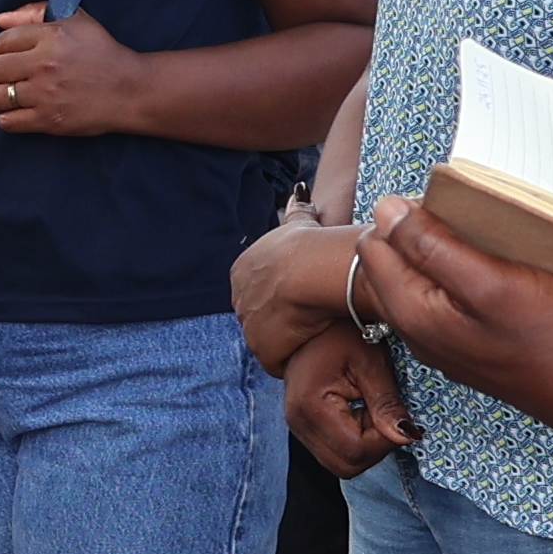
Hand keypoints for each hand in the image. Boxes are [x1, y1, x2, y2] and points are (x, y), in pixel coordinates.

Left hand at [0, 5, 149, 137]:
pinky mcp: (49, 120)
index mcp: (50, 36)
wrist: (129, 90)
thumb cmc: (102, 53)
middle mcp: (44, 64)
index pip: (0, 42)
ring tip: (4, 95)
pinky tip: (16, 111)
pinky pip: (8, 121)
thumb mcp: (76, 19)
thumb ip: (35, 12)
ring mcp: (45, 94)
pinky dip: (6, 117)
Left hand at [232, 215, 364, 373]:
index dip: (283, 294)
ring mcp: (248, 326)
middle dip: (282, 318)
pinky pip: (279, 360)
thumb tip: (299, 193)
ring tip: (314, 330)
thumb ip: (297, 210)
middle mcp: (238, 297)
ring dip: (290, 339)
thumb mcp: (300, 221)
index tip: (303, 294)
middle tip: (310, 314)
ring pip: (270, 339)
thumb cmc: (311, 244)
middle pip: (261, 316)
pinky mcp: (262, 349)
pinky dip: (295, 356)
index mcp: (242, 269)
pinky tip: (313, 344)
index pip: (260, 290)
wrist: (312, 269)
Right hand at [276, 322, 413, 474]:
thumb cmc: (341, 333)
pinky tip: (359, 413)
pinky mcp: (304, 427)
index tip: (396, 416)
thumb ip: (387, 403)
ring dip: (364, 446)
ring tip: (370, 410)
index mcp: (311, 407)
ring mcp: (297, 428)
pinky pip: (334, 452)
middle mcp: (298, 424)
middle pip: (346, 466)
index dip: (383, 440)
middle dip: (374, 448)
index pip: (356, 451)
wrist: (310, 320)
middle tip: (384, 415)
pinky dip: (353, 441)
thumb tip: (407, 436)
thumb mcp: (371, 363)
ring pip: (340, 464)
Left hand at [357, 198, 552, 412]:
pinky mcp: (471, 343)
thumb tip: (384, 208)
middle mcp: (418, 331)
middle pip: (393, 263)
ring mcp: (445, 341)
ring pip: (421, 279)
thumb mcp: (489, 280)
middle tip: (466, 222)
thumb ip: (430, 246)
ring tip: (484, 241)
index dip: (402, 217)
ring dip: (442, 252)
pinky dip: (463, 275)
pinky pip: (449, 297)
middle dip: (417, 234)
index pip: (373, 246)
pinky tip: (497, 270)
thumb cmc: (549, 334)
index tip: (445, 208)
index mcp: (412, 312)